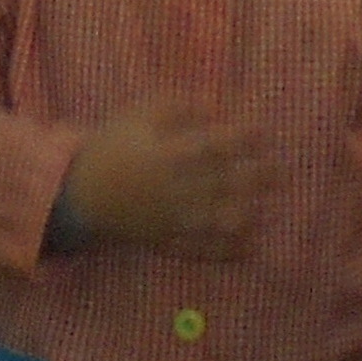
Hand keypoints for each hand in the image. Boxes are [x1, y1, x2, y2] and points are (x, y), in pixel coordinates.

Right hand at [58, 98, 265, 255]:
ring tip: (266, 208)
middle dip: (257, 178)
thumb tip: (215, 108)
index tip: (264, 133)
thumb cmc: (112, 146)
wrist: (79, 193)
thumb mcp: (137, 115)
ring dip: (247, 215)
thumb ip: (176, 107)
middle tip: (282, 172)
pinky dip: (227, 252)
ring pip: (217, 221)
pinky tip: (250, 247)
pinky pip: (202, 252)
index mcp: (165, 155)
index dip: (243, 139)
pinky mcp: (167, 243)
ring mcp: (171, 220)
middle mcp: (173, 190)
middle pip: (223, 184)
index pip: (214, 147)